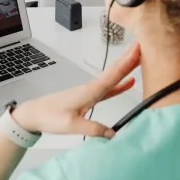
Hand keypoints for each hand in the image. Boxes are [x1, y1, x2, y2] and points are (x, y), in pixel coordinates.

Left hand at [12, 43, 139, 138]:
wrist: (35, 113)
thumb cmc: (49, 116)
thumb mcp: (71, 125)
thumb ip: (93, 129)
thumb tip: (113, 133)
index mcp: (89, 91)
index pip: (112, 74)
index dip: (127, 62)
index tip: (138, 49)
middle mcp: (91, 88)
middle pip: (115, 71)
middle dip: (130, 59)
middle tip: (145, 45)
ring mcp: (90, 91)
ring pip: (112, 77)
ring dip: (126, 68)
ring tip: (141, 60)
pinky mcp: (88, 97)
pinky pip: (108, 88)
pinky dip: (120, 83)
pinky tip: (129, 82)